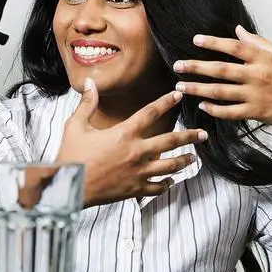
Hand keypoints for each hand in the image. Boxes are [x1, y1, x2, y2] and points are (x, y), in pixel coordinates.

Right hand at [54, 78, 207, 207]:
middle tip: (203, 133)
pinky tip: (171, 181)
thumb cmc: (71, 155)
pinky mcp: (135, 189)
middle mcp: (136, 152)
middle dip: (189, 136)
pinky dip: (167, 184)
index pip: (150, 113)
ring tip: (194, 157)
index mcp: (124, 133)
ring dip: (184, 160)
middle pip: (170, 141)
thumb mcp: (75, 125)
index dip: (166, 102)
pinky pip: (158, 187)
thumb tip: (90, 82)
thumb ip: (87, 103)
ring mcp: (138, 172)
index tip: (178, 95)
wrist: (69, 186)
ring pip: (170, 166)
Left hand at [173, 25, 271, 128]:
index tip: (196, 40)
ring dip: (198, 89)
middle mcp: (256, 75)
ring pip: (220, 91)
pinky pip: (230, 111)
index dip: (213, 42)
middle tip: (178, 65)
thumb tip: (238, 30)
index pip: (234, 46)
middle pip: (220, 69)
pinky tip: (202, 105)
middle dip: (196, 67)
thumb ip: (257, 42)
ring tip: (181, 86)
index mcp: (261, 58)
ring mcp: (255, 94)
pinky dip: (214, 109)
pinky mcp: (255, 112)